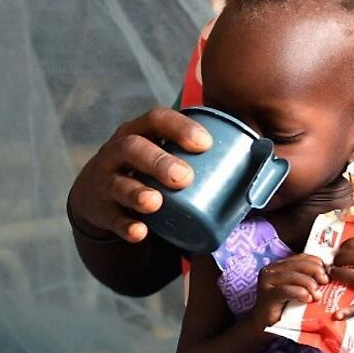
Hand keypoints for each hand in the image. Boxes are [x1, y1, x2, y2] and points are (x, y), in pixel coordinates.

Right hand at [68, 107, 211, 241]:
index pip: (156, 119)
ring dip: (137, 193)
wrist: (98, 196)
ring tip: (156, 203)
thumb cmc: (146, 170)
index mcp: (140, 132)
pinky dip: (126, 226)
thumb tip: (255, 167)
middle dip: (158, 161)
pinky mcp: (102, 211)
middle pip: (133, 149)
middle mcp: (118, 153)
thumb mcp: (161, 153)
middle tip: (184, 177)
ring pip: (118, 184)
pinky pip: (112, 219)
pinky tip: (140, 232)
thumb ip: (194, 155)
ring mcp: (106, 181)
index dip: (179, 127)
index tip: (205, 144)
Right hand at [251, 254, 328, 328]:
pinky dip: (300, 293)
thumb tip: (329, 273)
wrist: (264, 325)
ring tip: (317, 295)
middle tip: (325, 283)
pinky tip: (307, 300)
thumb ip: (308, 279)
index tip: (327, 274)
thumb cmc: (285, 308)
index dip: (317, 263)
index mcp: (280, 265)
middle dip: (316, 272)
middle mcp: (272, 269)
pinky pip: (287, 290)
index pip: (302, 257)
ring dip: (310, 285)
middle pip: (300, 264)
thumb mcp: (298, 289)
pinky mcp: (267, 294)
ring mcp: (267, 280)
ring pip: (295, 276)